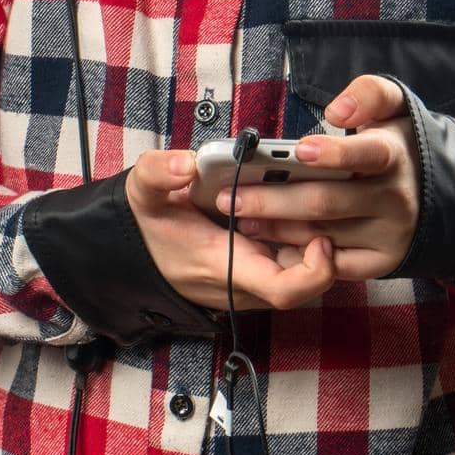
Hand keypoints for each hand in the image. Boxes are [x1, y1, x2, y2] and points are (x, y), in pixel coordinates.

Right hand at [124, 146, 335, 313]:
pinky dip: (299, 235)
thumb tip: (186, 164)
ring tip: (309, 195)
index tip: (322, 235)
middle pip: (307, 279)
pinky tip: (293, 202)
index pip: (286, 290)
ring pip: (302, 268)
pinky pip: (290, 261)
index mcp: (226, 267)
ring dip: (312, 236)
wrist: (132, 255)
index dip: (317, 269)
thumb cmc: (146, 226)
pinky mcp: (254, 272)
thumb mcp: (143, 192)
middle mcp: (246, 282)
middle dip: (323, 241)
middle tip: (321, 199)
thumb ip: (159, 173)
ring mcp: (252, 279)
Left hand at [217, 75, 420, 282]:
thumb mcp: (393, 105)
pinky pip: (332, 267)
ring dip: (276, 228)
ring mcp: (388, 236)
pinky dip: (297, 255)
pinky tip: (268, 243)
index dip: (335, 153)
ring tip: (240, 217)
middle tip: (232, 196)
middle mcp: (394, 200)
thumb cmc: (394, 141)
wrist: (432, 190)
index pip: (367, 154)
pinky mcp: (380, 262)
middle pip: (326, 202)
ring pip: (322, 234)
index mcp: (393, 157)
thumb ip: (369, 95)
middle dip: (274, 200)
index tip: (300, 150)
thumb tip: (338, 111)